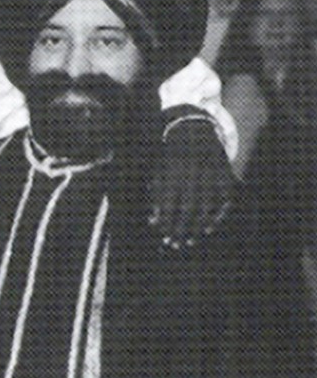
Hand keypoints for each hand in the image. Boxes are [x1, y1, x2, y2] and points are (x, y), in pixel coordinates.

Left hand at [150, 117, 234, 249]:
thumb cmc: (170, 157)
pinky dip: (216, 215)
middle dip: (180, 229)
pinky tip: (207, 228)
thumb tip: (153, 221)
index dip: (168, 223)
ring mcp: (210, 174)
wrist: (193, 131)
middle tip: (175, 246)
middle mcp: (193, 173)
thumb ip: (156, 196)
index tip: (165, 238)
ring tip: (188, 241)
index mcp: (173, 171)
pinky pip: (222, 200)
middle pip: (187, 208)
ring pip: (205, 206)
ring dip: (196, 227)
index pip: (170, 203)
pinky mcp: (224, 175)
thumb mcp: (158, 171)